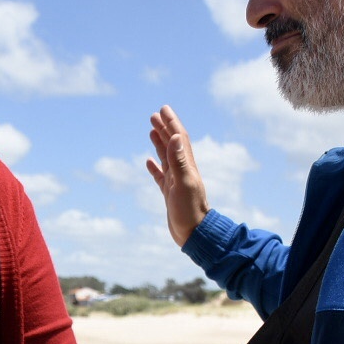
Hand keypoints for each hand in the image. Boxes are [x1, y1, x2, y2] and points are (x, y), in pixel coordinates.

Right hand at [146, 105, 210, 246]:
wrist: (194, 233)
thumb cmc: (190, 210)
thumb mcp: (183, 183)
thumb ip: (179, 160)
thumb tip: (175, 136)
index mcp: (186, 166)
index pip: (179, 139)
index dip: (172, 123)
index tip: (163, 109)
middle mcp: (182, 171)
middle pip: (173, 144)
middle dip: (165, 128)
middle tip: (155, 115)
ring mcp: (175, 182)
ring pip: (166, 157)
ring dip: (160, 143)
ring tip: (151, 131)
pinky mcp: (170, 193)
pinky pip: (161, 175)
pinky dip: (155, 166)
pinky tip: (149, 162)